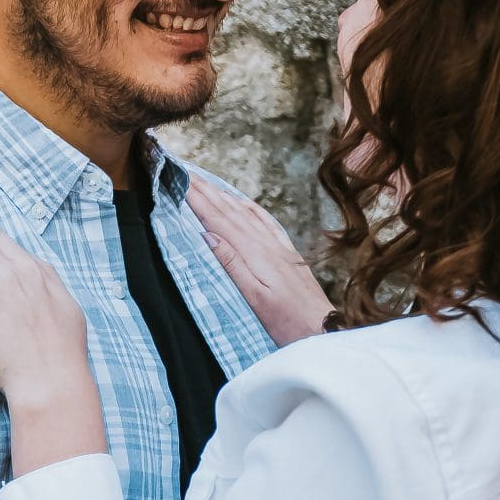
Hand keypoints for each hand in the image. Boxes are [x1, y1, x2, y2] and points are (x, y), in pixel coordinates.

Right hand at [190, 179, 334, 345]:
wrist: (323, 329)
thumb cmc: (287, 321)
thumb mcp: (255, 299)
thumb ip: (232, 266)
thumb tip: (207, 235)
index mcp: (253, 252)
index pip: (217, 218)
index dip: (195, 197)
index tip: (176, 178)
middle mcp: (265, 242)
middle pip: (228, 208)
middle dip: (203, 188)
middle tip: (181, 170)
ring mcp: (276, 244)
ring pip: (243, 210)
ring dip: (220, 193)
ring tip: (201, 180)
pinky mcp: (285, 251)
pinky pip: (262, 219)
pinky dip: (245, 206)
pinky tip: (238, 201)